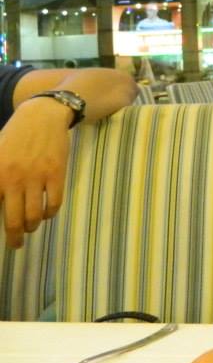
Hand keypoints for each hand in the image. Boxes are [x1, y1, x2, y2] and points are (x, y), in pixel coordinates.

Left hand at [0, 100, 70, 247]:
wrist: (41, 117)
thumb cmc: (14, 136)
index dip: (0, 226)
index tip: (1, 235)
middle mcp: (14, 179)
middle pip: (14, 220)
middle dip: (14, 238)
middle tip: (15, 244)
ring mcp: (37, 177)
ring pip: (35, 215)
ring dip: (33, 226)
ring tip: (31, 226)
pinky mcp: (56, 174)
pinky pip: (54, 203)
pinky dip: (49, 213)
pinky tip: (46, 212)